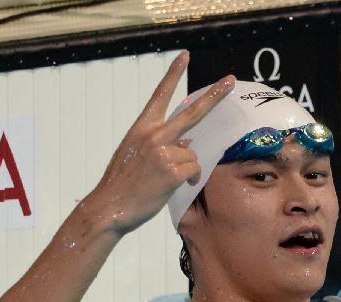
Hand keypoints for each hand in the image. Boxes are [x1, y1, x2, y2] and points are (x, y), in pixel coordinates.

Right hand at [85, 51, 234, 235]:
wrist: (109, 206)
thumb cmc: (123, 183)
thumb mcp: (136, 154)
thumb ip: (160, 143)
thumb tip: (188, 143)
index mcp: (141, 128)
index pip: (160, 95)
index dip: (173, 74)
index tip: (185, 56)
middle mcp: (153, 135)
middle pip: (192, 112)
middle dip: (214, 95)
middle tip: (231, 81)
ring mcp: (163, 152)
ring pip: (193, 154)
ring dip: (187, 168)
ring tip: (167, 179)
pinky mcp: (171, 171)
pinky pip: (194, 170)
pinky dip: (190, 179)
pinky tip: (175, 186)